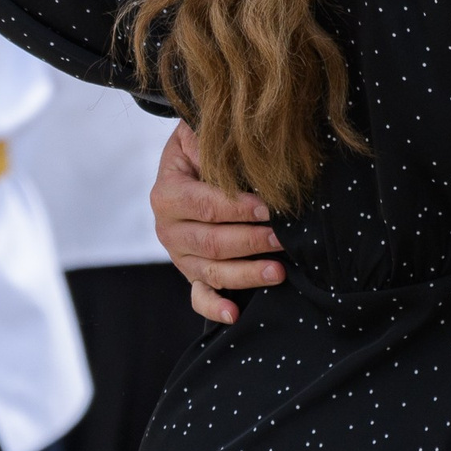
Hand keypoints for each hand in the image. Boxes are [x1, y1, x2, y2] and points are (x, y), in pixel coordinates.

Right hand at [151, 123, 284, 324]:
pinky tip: (234, 314)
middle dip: (250, 241)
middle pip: (211, 242)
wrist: (187, 165)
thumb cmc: (203, 148)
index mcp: (168, 194)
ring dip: (247, 273)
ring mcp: (179, 255)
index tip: (268, 209)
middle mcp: (168, 229)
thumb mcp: (200, 136)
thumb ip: (212, 143)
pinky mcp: (191, 272)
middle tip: (283, 238)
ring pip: (212, 271)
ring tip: (279, 271)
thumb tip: (244, 150)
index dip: (236, 208)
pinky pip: (199, 296)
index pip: (204, 205)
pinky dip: (214, 307)